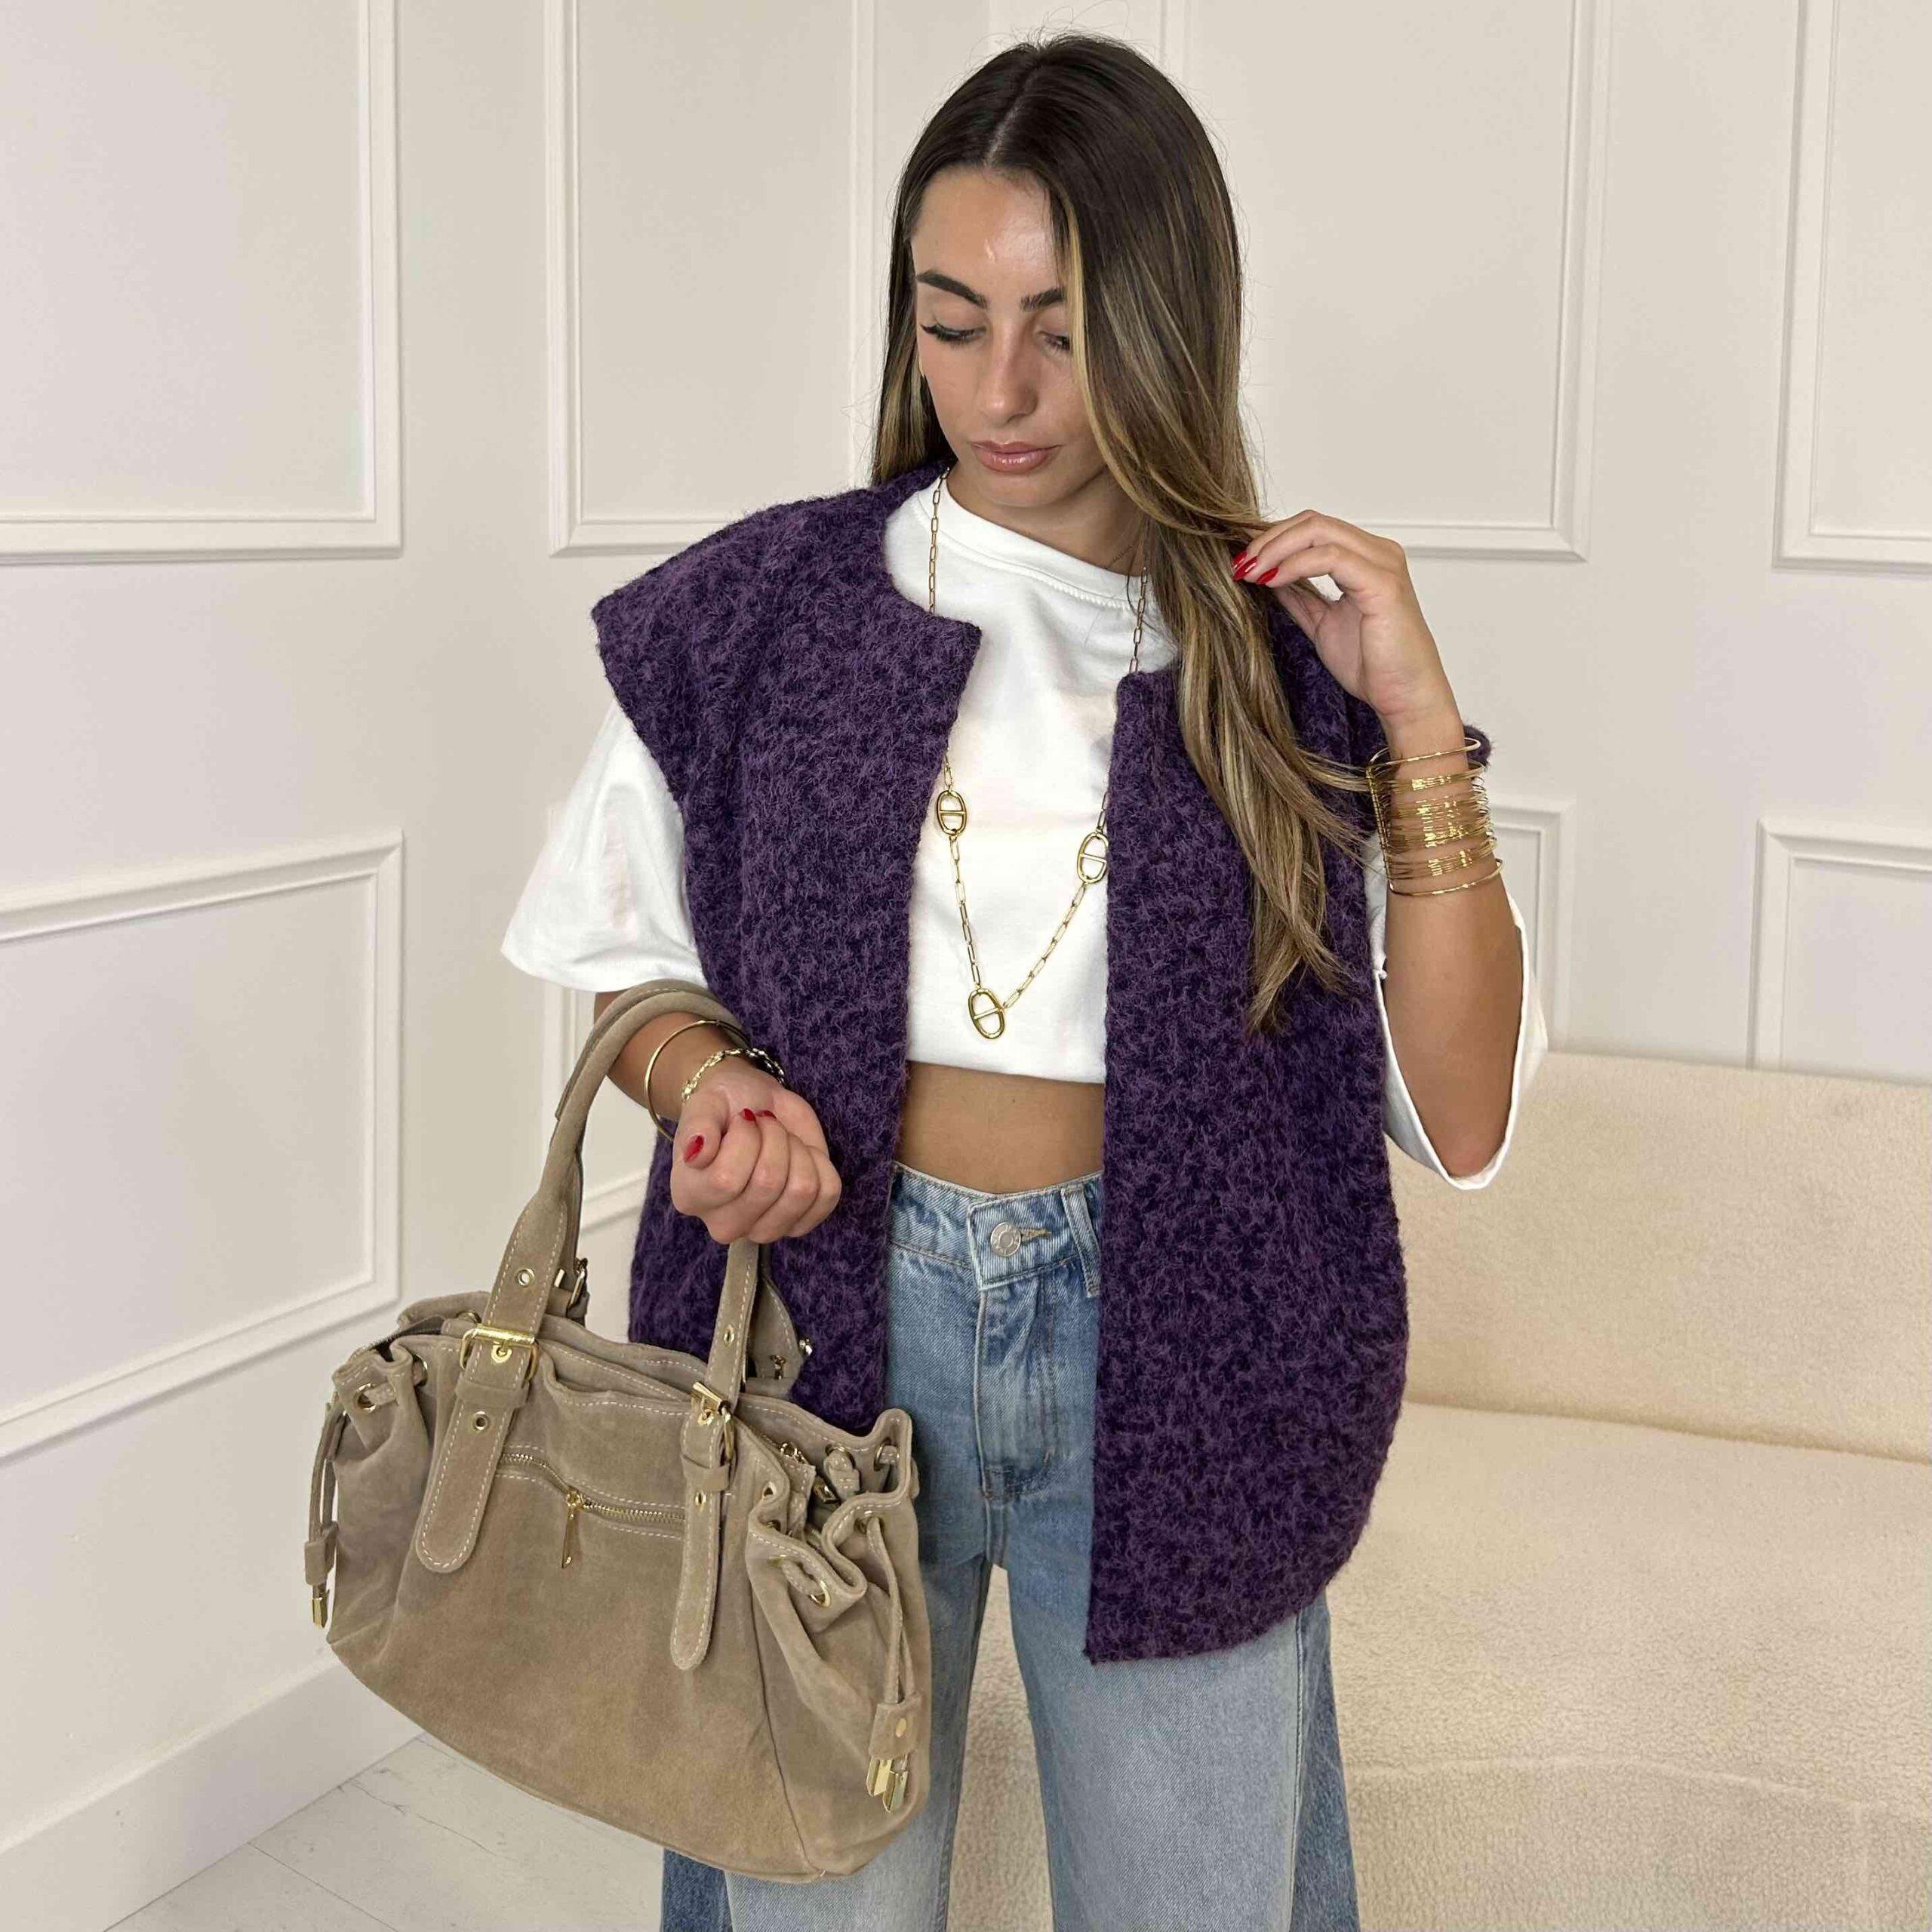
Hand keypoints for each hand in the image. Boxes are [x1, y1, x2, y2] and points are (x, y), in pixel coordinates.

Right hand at [667, 1057, 842, 1244]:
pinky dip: (820, 1163)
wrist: (753, 1105)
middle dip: (774, 1137)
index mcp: (690, 1196)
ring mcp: (764, 1229)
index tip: (744, 1118)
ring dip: (797, 1150)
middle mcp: (724, 1222)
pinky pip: (827, 1194)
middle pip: (768, 1185)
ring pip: (802, 1190)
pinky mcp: (801, 1223)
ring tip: (780, 1139)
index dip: (745, 1138)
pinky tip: (800, 1154)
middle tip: (764, 1125)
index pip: (726, 1180)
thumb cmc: (725, 1106)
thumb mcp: (705, 1103)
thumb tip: (697, 1153)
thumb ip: (697, 1125)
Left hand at [1232, 512, 1457, 731]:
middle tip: (1240, 563)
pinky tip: (1272, 581)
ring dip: (1276, 549)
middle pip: (1313, 522)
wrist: (1404, 697)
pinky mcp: (1382, 583)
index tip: (1242, 561)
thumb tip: (1268, 577)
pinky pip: (1331, 557)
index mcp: (1367, 559)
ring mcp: (1383, 564)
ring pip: (1319, 531)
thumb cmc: (1373, 665)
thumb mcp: (1322, 624)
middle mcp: (1378, 553)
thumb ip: (1300, 598)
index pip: (1314, 528)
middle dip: (1268, 540)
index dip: (1273, 539)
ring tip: (1251, 571)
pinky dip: (1295, 565)